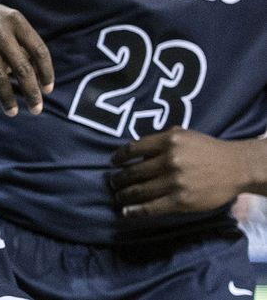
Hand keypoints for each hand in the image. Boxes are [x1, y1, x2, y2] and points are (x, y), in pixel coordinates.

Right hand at [0, 0, 52, 115]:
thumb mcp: (6, 22)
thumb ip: (22, 44)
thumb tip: (38, 79)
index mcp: (15, 20)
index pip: (39, 51)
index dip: (46, 73)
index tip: (47, 90)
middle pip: (22, 68)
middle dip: (32, 93)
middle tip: (36, 109)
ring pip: (0, 78)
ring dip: (8, 100)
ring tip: (12, 112)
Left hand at [111, 129, 256, 217]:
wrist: (235, 167)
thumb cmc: (207, 149)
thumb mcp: (183, 135)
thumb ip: (160, 139)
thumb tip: (136, 150)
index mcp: (168, 141)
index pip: (133, 149)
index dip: (119, 157)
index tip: (113, 162)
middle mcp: (169, 160)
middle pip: (134, 171)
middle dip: (119, 179)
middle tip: (112, 182)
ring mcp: (175, 182)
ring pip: (140, 190)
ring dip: (124, 194)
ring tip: (117, 196)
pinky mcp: (181, 200)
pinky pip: (152, 207)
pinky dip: (136, 210)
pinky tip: (126, 212)